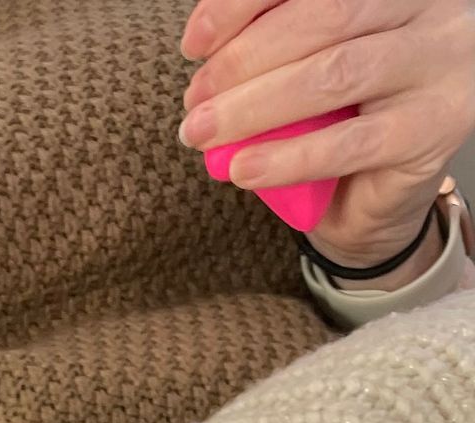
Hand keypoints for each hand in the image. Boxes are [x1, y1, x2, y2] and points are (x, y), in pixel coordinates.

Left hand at [180, 0, 474, 269]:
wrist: (382, 194)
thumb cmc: (340, 120)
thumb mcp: (304, 67)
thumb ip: (274, 46)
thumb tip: (206, 50)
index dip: (244, 4)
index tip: (195, 41)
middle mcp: (427, 9)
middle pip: (323, 17)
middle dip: (243, 59)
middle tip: (197, 101)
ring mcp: (436, 65)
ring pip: (334, 74)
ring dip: (255, 106)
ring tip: (206, 133)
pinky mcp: (430, 130)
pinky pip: (348, 144)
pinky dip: (287, 157)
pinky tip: (244, 169)